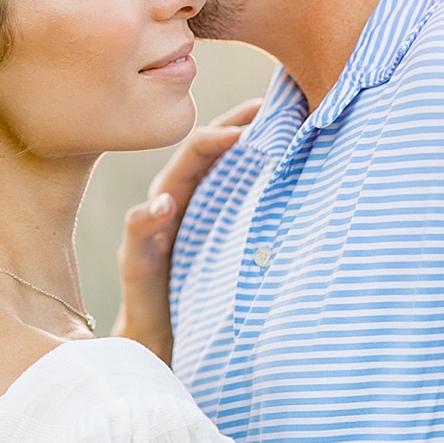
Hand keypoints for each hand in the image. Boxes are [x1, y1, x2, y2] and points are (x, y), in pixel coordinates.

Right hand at [113, 100, 259, 362]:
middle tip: (260, 110)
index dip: (245, 123)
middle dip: (226, 129)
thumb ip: (255, 216)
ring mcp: (151, 228)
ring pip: (168, 182)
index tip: (280, 104)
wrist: (167, 338)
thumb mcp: (235, 249)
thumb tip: (307, 186)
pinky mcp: (136, 257)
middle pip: (196, 154)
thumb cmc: (204, 289)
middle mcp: (172, 203)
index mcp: (198, 197)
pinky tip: (163, 207)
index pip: (219, 148)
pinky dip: (148, 216)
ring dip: (195, 159)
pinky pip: (137, 229)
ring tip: (223, 139)